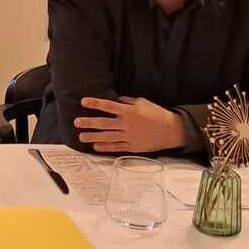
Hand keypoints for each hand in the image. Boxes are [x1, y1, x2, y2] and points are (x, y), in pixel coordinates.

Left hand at [74, 96, 188, 152]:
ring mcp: (128, 136)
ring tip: (81, 137)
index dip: (95, 103)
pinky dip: (105, 147)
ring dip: (93, 137)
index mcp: (129, 111)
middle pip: (103, 123)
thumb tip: (116, 100)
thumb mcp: (142, 103)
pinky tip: (96, 147)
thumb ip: (127, 102)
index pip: (108, 106)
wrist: (171, 130)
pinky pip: (116, 147)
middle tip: (76, 122)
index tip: (83, 102)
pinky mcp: (132, 146)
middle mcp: (126, 124)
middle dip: (88, 123)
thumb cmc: (156, 114)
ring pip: (107, 137)